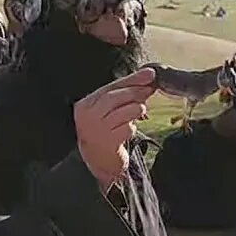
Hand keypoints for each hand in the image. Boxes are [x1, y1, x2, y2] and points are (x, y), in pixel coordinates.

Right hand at [74, 68, 156, 189]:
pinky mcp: (108, 143)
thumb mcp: (110, 110)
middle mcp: (88, 117)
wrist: (98, 161)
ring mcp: (97, 131)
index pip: (110, 87)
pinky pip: (127, 129)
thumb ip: (125, 93)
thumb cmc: (105, 131)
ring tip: (140, 111)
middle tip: (149, 89)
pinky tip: (130, 129)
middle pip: (115, 97)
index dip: (131, 79)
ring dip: (136, 109)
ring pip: (123, 112)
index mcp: (86, 105)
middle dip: (136, 91)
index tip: (149, 74)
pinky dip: (132, 127)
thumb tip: (147, 76)